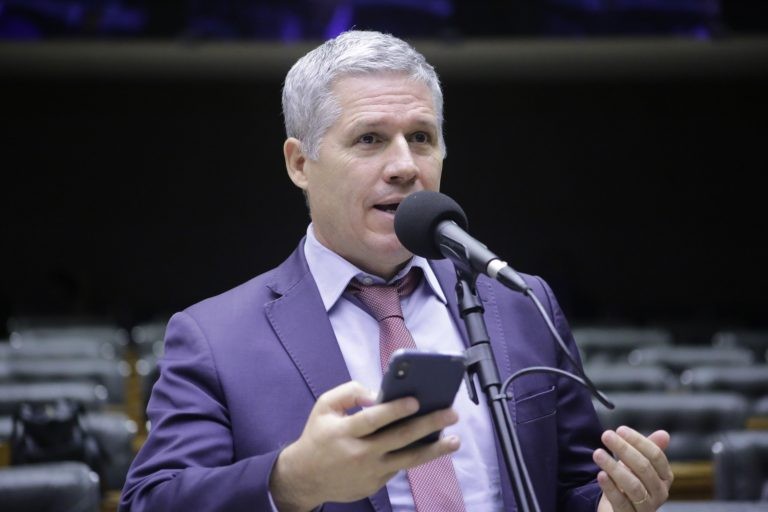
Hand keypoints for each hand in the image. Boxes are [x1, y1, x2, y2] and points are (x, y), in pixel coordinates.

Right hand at [269, 381, 460, 511]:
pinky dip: (417, 456)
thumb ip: (348, 393)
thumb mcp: (324, 407)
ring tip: (455, 440)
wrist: (305, 478)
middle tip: (451, 413)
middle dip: (428, 425)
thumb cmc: (318, 436)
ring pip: (408, 459)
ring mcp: (370, 471)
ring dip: (434, 449)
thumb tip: (376, 394)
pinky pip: (400, 466)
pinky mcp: (376, 484)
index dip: (395, 409)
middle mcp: (360, 453)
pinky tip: (434, 447)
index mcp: (345, 432)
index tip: (416, 400)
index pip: (373, 419)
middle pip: (399, 438)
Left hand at [594, 426, 673, 511]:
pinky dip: (610, 488)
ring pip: (633, 486)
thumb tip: (664, 434)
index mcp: (664, 477)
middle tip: (606, 435)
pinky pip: (621, 502)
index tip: (620, 429)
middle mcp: (659, 493)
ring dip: (614, 467)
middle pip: (644, 468)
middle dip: (624, 450)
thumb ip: (648, 450)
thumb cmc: (629, 484)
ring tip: (598, 453)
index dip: (638, 441)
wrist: (620, 511)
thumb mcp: (637, 466)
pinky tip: (600, 475)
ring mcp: (646, 507)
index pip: (656, 456)